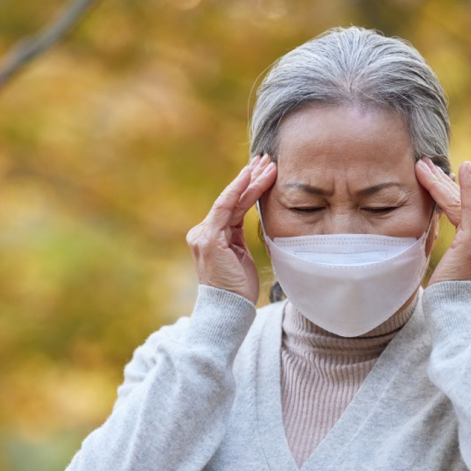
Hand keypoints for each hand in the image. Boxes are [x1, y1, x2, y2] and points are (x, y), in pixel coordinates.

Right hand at [186, 152, 276, 302]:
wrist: (227, 312)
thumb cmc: (237, 290)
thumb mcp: (240, 258)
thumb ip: (238, 238)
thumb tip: (250, 219)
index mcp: (211, 237)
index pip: (232, 207)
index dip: (248, 188)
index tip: (263, 171)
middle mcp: (202, 233)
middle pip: (231, 200)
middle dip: (250, 178)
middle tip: (267, 158)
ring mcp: (203, 235)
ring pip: (230, 201)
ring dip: (250, 181)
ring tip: (268, 165)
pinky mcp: (209, 239)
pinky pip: (226, 208)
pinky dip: (239, 191)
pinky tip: (252, 177)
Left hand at [415, 158, 470, 287]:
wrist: (453, 313)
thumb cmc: (447, 295)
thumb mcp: (451, 264)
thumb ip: (453, 243)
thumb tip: (443, 223)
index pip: (468, 212)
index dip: (453, 192)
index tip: (442, 176)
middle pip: (464, 205)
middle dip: (443, 183)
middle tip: (424, 164)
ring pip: (459, 205)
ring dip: (440, 183)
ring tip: (423, 166)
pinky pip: (469, 209)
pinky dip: (466, 188)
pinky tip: (463, 168)